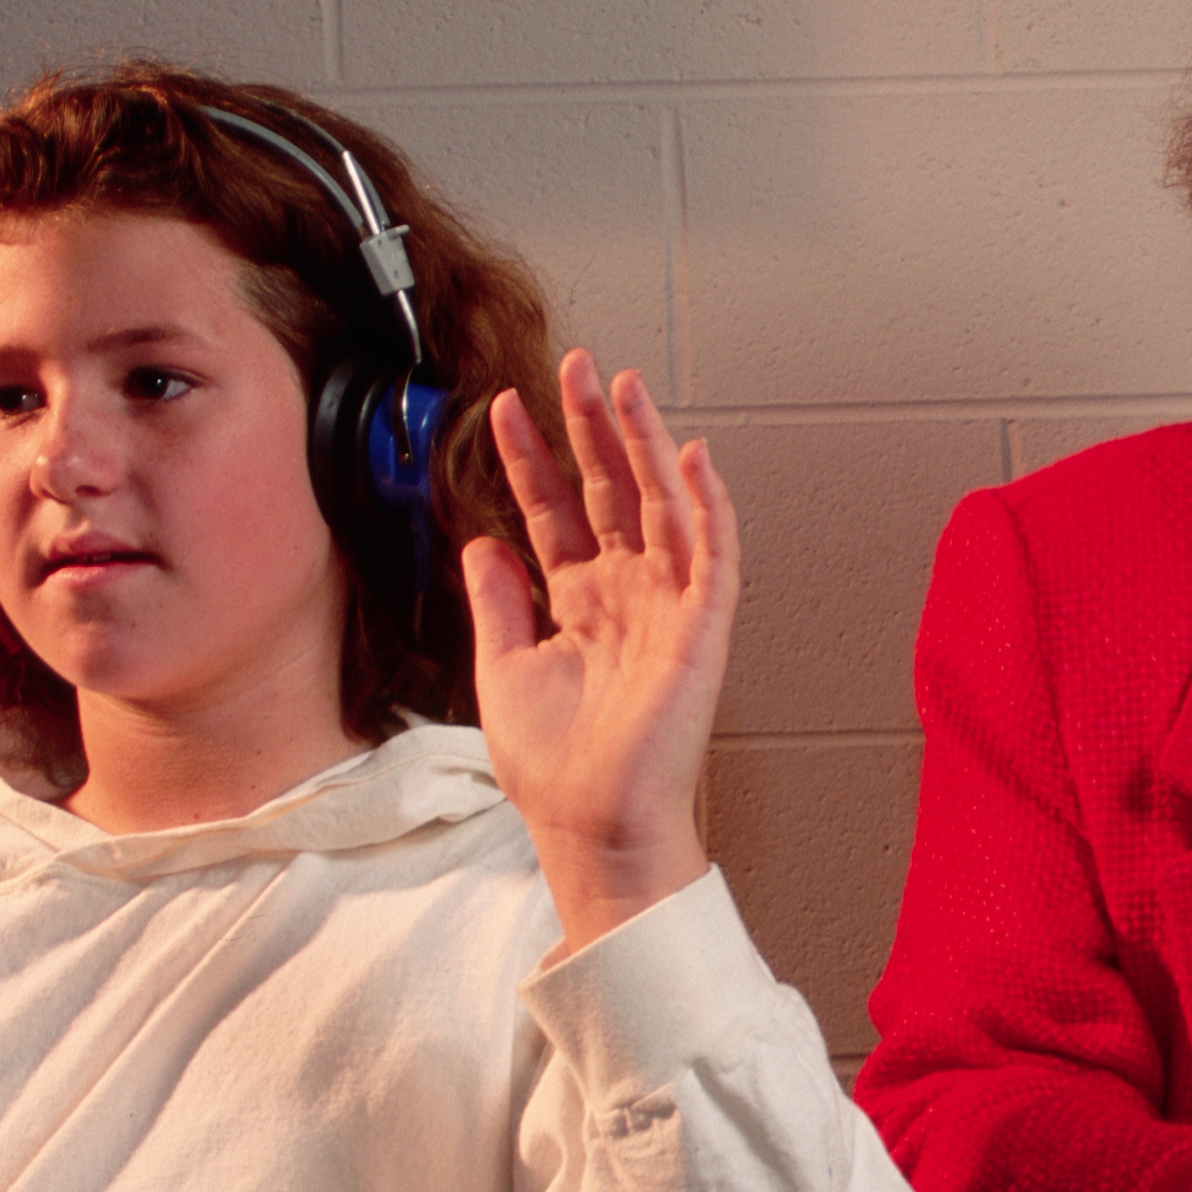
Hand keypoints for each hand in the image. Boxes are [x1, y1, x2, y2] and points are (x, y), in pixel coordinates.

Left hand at [464, 350, 737, 959]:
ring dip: (645, 445)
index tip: (506, 408)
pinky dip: (706, 506)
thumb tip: (480, 543)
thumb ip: (497, 603)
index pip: (555, 511)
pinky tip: (690, 458)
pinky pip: (712, 555)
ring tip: (624, 386)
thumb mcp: (502, 670)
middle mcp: (626, 595)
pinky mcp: (701, 630)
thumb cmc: (554, 769)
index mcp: (579, 604)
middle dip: (592, 428)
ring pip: (661, 507)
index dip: (532, 460)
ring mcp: (667, 608)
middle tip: (578, 366)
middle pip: (612, 492)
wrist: (590, 825)